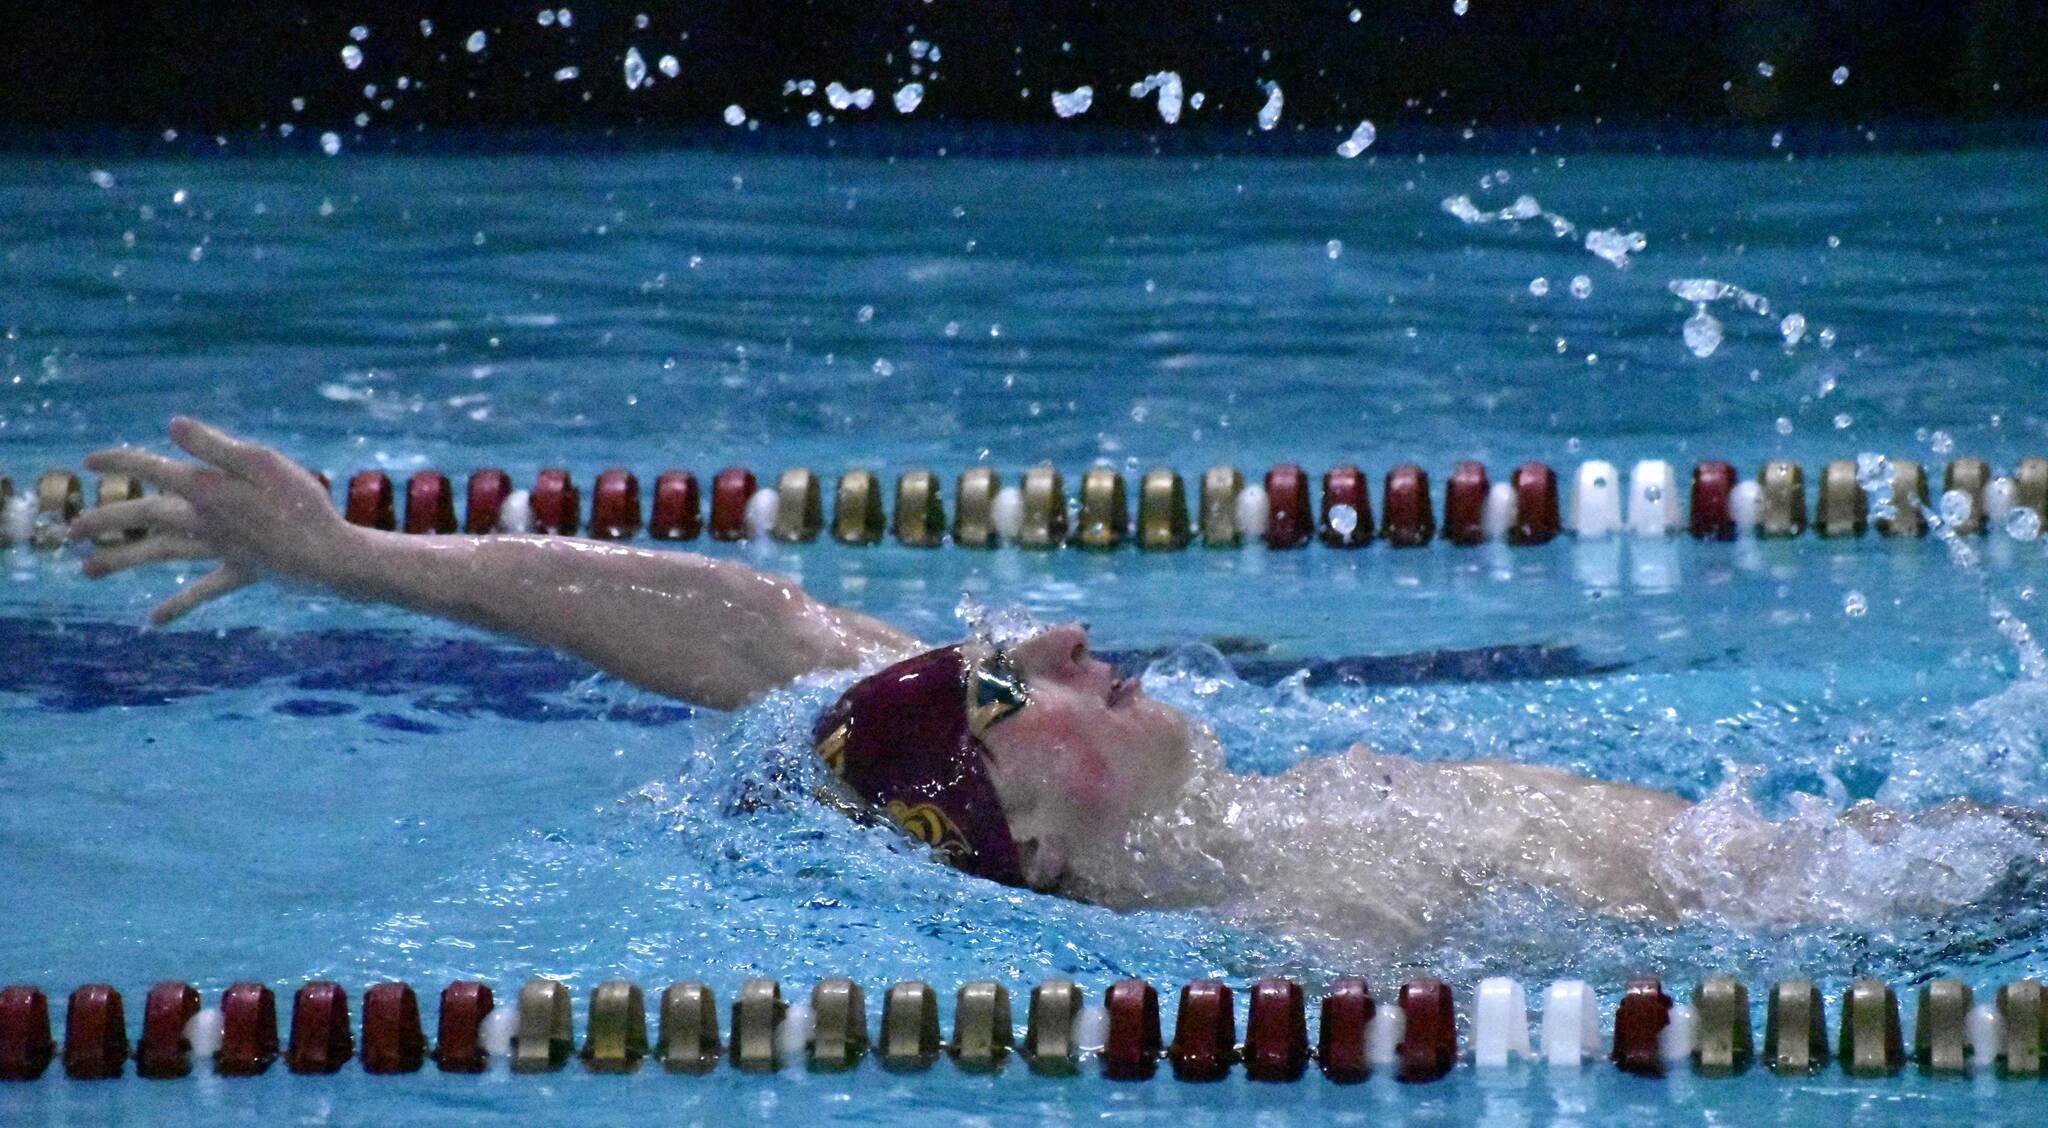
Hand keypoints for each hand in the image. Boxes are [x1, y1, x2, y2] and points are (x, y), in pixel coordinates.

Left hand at [69, 416, 361, 624]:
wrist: (330, 557)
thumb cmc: (304, 503)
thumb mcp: (263, 461)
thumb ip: (215, 445)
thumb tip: (172, 426)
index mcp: (208, 489)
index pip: (154, 470)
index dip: (122, 461)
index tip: (90, 460)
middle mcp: (205, 521)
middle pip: (145, 518)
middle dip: (106, 521)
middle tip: (72, 529)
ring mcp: (221, 549)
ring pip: (161, 554)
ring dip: (122, 560)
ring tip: (86, 571)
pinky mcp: (242, 571)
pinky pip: (204, 590)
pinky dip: (178, 604)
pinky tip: (153, 621)